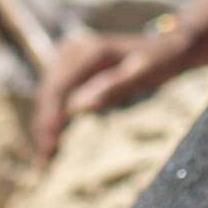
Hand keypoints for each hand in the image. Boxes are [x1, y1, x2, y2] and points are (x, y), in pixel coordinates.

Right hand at [31, 25, 189, 165]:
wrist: (164, 47)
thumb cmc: (158, 61)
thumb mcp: (144, 74)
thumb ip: (116, 86)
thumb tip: (86, 105)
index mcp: (89, 51)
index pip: (59, 86)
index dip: (50, 116)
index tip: (48, 145)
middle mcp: (74, 49)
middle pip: (48, 91)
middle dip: (43, 126)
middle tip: (44, 160)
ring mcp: (69, 56)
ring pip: (47, 94)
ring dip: (44, 124)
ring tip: (44, 158)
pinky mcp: (70, 67)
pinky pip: (56, 93)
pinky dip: (52, 117)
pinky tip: (51, 141)